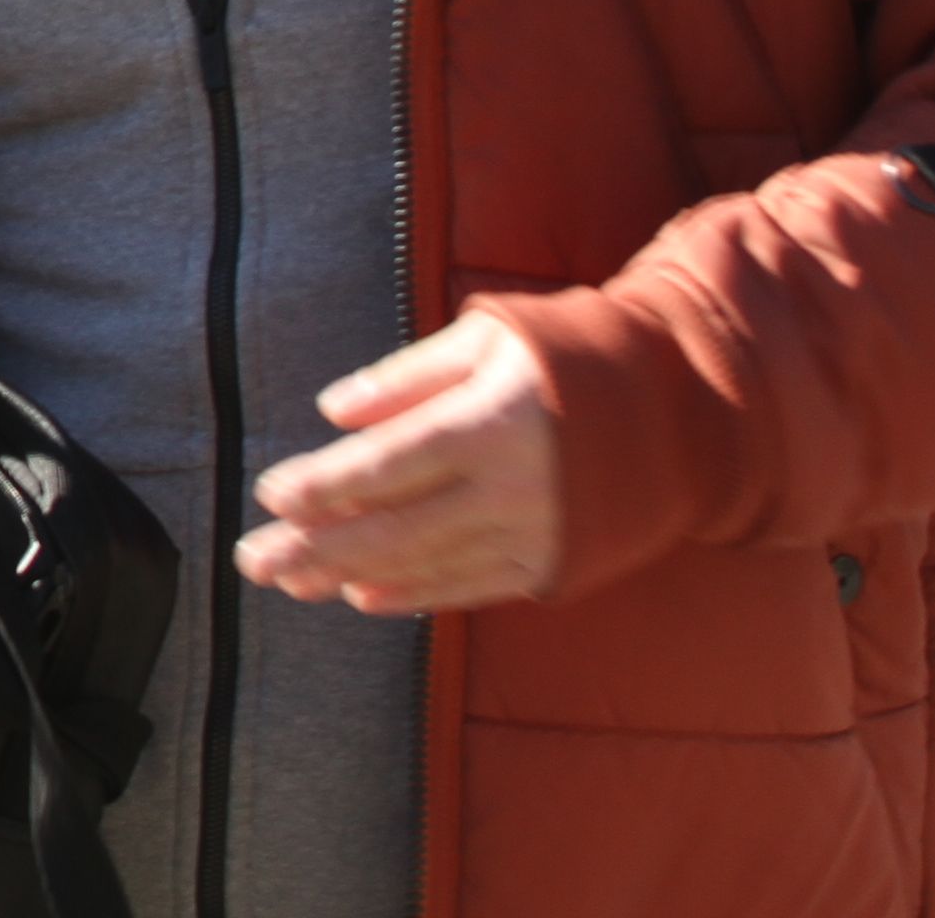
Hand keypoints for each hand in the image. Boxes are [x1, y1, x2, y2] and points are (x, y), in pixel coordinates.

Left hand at [237, 312, 562, 613]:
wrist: (684, 411)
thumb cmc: (569, 357)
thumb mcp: (489, 338)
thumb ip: (408, 376)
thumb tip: (333, 411)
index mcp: (490, 423)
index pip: (388, 465)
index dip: (325, 485)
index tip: (270, 495)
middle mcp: (512, 490)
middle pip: (395, 528)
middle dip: (315, 548)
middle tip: (250, 561)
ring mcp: (536, 535)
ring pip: (426, 565)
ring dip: (349, 576)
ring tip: (288, 582)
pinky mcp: (555, 565)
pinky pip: (472, 588)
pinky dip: (415, 596)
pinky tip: (361, 597)